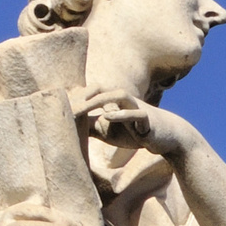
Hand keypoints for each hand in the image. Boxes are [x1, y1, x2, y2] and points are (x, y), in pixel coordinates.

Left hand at [74, 87, 201, 158]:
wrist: (167, 138)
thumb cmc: (136, 132)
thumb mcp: (108, 130)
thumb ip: (90, 124)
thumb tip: (68, 124)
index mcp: (114, 100)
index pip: (91, 91)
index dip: (75, 97)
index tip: (58, 107)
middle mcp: (125, 99)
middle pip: (101, 88)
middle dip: (83, 95)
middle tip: (65, 105)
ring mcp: (138, 108)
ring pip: (118, 95)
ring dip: (99, 100)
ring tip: (81, 108)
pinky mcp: (149, 120)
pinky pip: (136, 114)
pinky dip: (121, 114)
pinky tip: (108, 116)